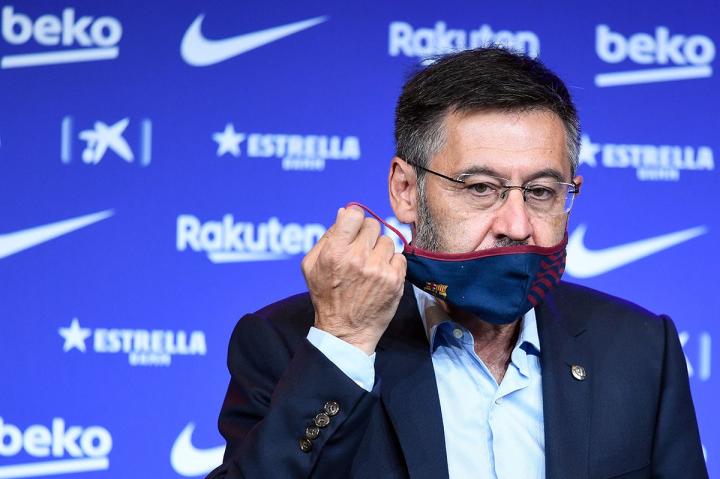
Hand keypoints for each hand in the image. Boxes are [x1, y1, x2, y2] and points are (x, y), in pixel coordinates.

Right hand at [301, 206, 406, 354]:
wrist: (346, 330)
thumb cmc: (326, 296)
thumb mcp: (312, 265)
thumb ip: (327, 236)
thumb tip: (344, 212)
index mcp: (335, 251)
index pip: (354, 214)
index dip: (354, 219)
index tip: (353, 228)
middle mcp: (357, 258)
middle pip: (373, 224)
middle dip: (366, 235)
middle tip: (360, 251)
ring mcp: (378, 269)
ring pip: (387, 240)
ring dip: (379, 250)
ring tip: (369, 266)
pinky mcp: (395, 280)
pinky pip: (399, 257)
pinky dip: (391, 264)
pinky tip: (380, 275)